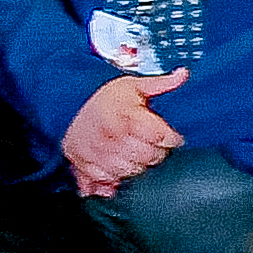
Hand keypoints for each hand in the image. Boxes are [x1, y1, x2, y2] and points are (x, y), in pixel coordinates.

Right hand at [59, 68, 188, 196]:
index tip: (173, 137)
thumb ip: (161, 83)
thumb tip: (183, 74)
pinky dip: (116, 177)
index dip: (171, 138)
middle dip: (157, 153)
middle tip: (155, 146)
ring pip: (130, 170)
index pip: (159, 136)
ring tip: (138, 154)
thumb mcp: (134, 85)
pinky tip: (121, 166)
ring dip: (139, 165)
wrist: (69, 107)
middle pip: (147, 156)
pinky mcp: (84, 164)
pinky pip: (107, 178)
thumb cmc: (105, 99)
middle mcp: (109, 136)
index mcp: (125, 116)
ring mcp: (95, 152)